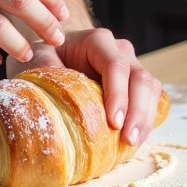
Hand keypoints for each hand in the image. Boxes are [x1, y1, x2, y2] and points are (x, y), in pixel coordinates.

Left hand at [6, 27, 163, 146]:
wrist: (52, 55)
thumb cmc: (45, 56)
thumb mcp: (35, 57)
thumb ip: (42, 67)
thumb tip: (50, 90)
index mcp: (97, 41)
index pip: (116, 64)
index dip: (118, 93)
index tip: (114, 121)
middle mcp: (120, 51)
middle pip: (141, 78)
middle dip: (138, 111)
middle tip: (128, 139)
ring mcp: (131, 68)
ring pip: (151, 90)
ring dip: (145, 119)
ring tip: (132, 145)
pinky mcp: (134, 88)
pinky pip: (151, 101)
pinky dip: (147, 121)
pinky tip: (135, 141)